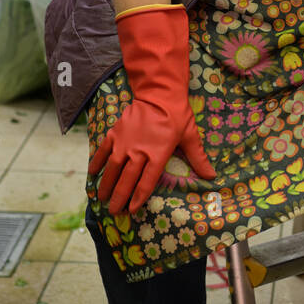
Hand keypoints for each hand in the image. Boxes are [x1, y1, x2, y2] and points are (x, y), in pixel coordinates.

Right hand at [89, 5, 217, 214]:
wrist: (159, 92)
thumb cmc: (177, 115)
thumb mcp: (191, 136)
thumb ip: (198, 158)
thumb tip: (211, 176)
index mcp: (157, 155)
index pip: (146, 183)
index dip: (138, 198)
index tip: (131, 210)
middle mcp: (138, 152)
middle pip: (126, 180)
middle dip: (119, 198)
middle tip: (113, 212)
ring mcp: (124, 143)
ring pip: (112, 168)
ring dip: (105, 184)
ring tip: (101, 198)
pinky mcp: (115, 133)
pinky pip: (103, 150)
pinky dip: (96, 162)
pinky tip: (92, 173)